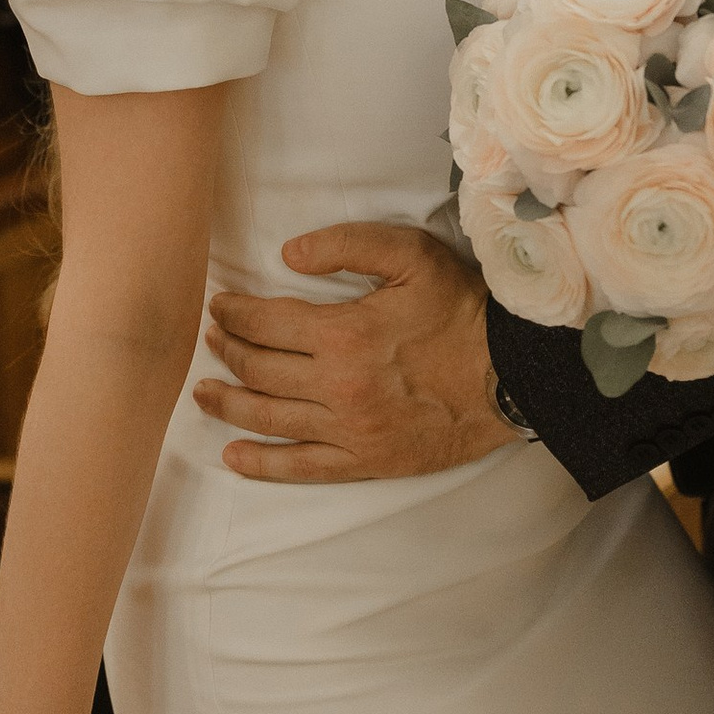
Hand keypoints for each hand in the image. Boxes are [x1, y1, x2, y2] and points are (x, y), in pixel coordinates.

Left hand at [194, 223, 516, 481]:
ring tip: (203, 392)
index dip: (234, 311)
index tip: (218, 304)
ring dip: (228, 403)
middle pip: (259, 370)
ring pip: (269, 418)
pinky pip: (301, 468)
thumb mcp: (412, 255)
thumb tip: (288, 254)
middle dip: (226, 351)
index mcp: (344, 334)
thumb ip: (347, 245)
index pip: (266, 322)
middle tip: (210, 338)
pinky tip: (234, 455)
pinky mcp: (364, 461)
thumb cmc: (461, 309)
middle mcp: (337, 387)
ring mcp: (348, 430)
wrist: (510, 375)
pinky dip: (261, 463)